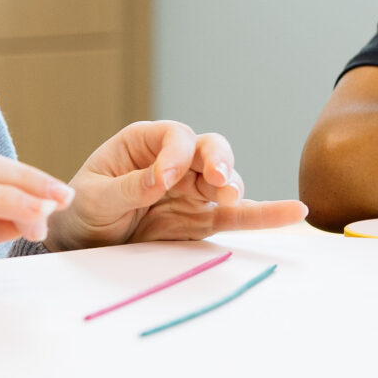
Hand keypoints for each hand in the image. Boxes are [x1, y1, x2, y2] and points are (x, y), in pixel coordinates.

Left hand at [43, 120, 306, 251]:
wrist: (83, 240)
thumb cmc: (84, 209)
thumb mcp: (96, 197)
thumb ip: (129, 187)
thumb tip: (163, 179)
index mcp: (145, 142)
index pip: (174, 136)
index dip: (174, 155)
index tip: (161, 181)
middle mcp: (176, 160)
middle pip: (210, 149)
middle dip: (217, 160)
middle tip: (216, 178)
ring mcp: (193, 189)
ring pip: (226, 179)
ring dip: (231, 185)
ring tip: (226, 196)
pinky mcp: (203, 218)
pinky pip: (238, 215)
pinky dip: (265, 214)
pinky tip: (295, 211)